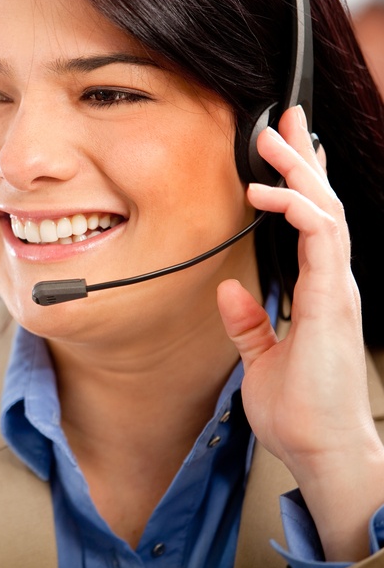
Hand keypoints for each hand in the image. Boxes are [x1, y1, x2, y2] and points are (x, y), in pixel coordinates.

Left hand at [216, 105, 383, 561]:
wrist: (320, 448)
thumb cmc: (298, 409)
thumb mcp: (261, 357)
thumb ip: (248, 323)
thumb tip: (228, 290)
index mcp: (319, 291)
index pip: (312, 222)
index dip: (300, 181)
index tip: (284, 148)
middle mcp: (333, 283)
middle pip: (322, 204)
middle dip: (302, 158)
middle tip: (283, 119)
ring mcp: (337, 290)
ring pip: (325, 211)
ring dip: (298, 171)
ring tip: (273, 137)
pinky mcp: (333, 302)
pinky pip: (321, 241)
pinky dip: (298, 210)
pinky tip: (270, 193)